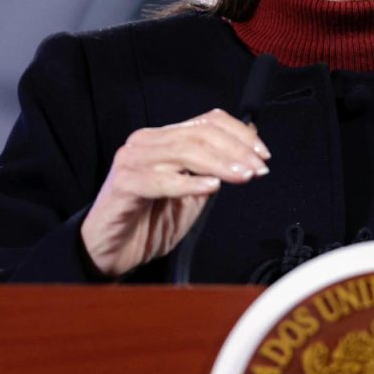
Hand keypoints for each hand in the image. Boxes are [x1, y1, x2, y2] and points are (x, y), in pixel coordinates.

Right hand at [80, 109, 269, 276]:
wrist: (110, 251)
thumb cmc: (148, 222)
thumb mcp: (192, 194)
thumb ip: (214, 170)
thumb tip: (249, 145)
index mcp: (163, 139)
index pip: (207, 121)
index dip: (239, 134)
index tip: (263, 153)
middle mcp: (146, 143)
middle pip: (199, 134)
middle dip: (236, 151)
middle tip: (258, 168)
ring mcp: (132, 161)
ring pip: (184, 151)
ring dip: (220, 164)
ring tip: (242, 177)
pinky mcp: (124, 184)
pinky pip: (160, 180)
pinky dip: (189, 183)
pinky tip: (210, 188)